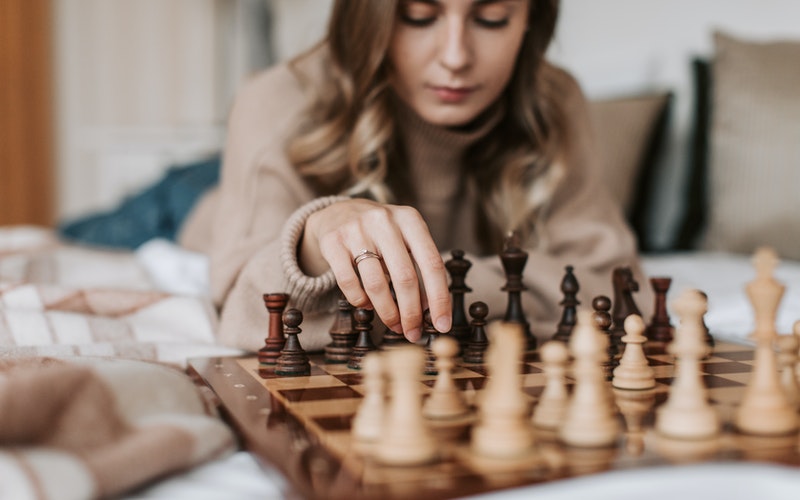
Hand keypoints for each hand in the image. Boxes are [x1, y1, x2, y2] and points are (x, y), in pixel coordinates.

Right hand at [301, 199, 451, 341]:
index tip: (442, 325)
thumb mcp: (405, 240)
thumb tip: (431, 310)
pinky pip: (349, 283)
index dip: (440, 298)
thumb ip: (419, 268)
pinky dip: (361, 301)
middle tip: (413, 332)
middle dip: (411, 312)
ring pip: (376, 284)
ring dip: (388, 312)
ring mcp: (357, 230)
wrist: (338, 212)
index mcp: (410, 219)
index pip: (432, 264)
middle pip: (405, 277)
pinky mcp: (333, 242)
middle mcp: (385, 221)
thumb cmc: (381, 233)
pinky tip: (368, 305)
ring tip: (393, 324)